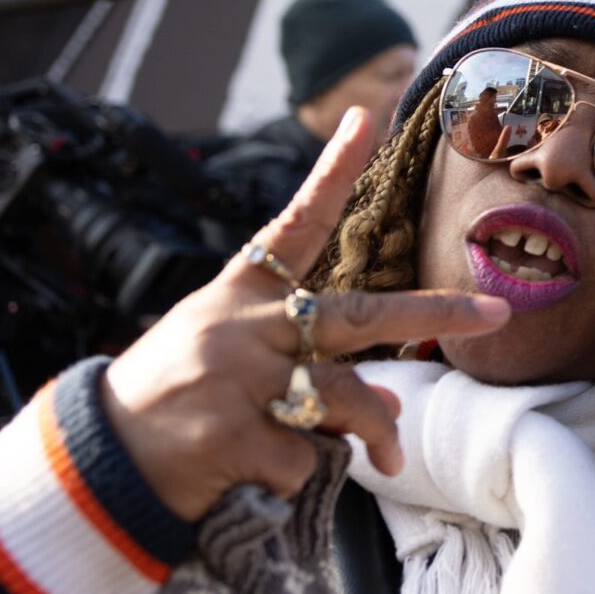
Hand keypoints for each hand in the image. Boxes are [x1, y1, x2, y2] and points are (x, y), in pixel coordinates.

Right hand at [102, 108, 511, 520]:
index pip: (296, 221)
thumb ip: (310, 369)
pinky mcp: (228, 435)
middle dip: (433, 315)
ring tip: (390, 458)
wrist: (100, 458)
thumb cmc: (178, 398)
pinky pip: (305, 458)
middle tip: (494, 314)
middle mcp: (244, 325)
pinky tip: (272, 477)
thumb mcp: (235, 362)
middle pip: (358, 314)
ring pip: (343, 398)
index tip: (365, 116)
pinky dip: (305, 475)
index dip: (333, 171)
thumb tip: (387, 407)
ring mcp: (236, 378)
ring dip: (374, 430)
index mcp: (243, 291)